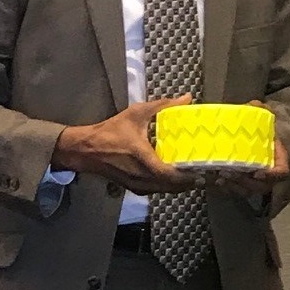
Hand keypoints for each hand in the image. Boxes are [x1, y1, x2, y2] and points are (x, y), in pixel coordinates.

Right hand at [53, 97, 199, 192]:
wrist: (85, 150)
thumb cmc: (110, 132)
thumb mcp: (136, 114)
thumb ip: (163, 106)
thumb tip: (187, 99)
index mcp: (144, 161)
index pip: (172, 177)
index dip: (190, 176)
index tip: (203, 170)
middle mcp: (142, 178)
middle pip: (173, 188)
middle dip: (189, 181)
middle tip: (204, 171)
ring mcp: (138, 186)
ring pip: (165, 191)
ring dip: (179, 184)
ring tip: (192, 173)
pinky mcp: (133, 188)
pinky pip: (156, 189)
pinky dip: (167, 185)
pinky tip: (173, 174)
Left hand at [209, 103, 289, 197]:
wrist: (253, 136)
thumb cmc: (259, 128)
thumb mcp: (262, 116)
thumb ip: (260, 110)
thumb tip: (253, 104)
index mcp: (278, 158)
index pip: (282, 172)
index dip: (272, 175)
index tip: (257, 174)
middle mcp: (268, 173)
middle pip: (261, 186)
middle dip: (245, 183)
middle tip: (230, 174)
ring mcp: (255, 180)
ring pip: (247, 191)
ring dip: (234, 187)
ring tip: (219, 177)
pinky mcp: (242, 183)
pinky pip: (236, 191)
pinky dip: (225, 188)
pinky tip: (214, 181)